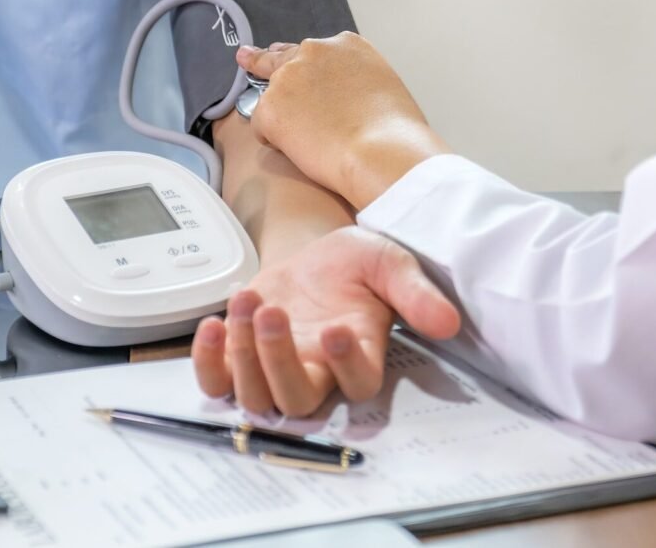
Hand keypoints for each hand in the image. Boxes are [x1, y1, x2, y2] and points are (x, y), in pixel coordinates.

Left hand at [192, 226, 460, 415]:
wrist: (318, 254)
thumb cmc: (357, 264)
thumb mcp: (390, 265)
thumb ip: (417, 293)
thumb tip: (447, 321)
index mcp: (362, 356)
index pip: (358, 383)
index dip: (345, 365)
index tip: (336, 327)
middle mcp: (320, 374)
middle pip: (296, 401)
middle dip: (278, 360)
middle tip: (274, 312)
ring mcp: (277, 371)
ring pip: (254, 396)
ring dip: (245, 353)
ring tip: (248, 301)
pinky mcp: (241, 359)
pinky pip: (217, 383)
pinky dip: (208, 362)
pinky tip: (212, 325)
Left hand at [236, 34, 449, 209]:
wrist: (383, 152)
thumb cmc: (395, 130)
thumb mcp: (384, 86)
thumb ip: (355, 81)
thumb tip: (344, 98)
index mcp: (347, 45)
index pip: (314, 50)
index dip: (303, 63)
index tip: (293, 66)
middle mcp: (314, 52)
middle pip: (280, 57)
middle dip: (264, 61)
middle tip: (245, 57)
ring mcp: (288, 78)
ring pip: (271, 96)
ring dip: (281, 115)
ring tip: (303, 139)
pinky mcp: (270, 108)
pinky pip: (262, 127)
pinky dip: (275, 141)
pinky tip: (300, 151)